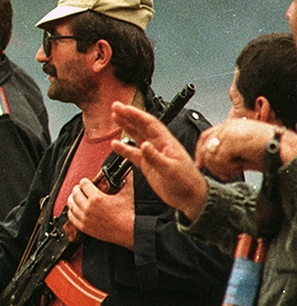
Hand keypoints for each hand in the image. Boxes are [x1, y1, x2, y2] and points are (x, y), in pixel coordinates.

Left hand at [65, 177, 134, 248]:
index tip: (86, 182)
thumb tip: (127, 170)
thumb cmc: (128, 214)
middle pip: (75, 193)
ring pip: (71, 204)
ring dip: (72, 199)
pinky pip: (71, 217)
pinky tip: (75, 209)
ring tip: (76, 197)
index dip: (85, 181)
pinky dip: (71, 212)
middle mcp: (88, 208)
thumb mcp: (128, 193)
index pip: (83, 184)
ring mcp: (85, 218)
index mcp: (97, 198)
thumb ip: (127, 179)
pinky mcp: (84, 227)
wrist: (129, 232)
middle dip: (77, 189)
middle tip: (80, 189)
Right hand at [110, 101, 207, 219]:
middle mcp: (159, 146)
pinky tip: (115, 145)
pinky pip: (134, 154)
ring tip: (115, 119)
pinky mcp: (149, 165)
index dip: (135, 114)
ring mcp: (153, 155)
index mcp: (166, 143)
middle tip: (115, 107)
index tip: (123, 108)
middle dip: (129, 116)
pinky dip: (124, 149)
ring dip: (126, 127)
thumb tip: (143, 145)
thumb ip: (155, 157)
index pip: (149, 124)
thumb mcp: (170, 170)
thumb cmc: (186, 183)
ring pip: (137, 136)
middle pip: (142, 126)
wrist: (190, 198)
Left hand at [196, 119, 294, 178]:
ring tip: (234, 170)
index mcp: (233, 126)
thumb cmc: (272, 151)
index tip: (200, 164)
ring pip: (209, 153)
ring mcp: (229, 132)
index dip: (201, 151)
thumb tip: (212, 161)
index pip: (207, 136)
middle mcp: (229, 126)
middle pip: (205, 143)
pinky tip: (237, 169)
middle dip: (210, 161)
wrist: (287, 150)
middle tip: (222, 172)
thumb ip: (228, 153)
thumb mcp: (245, 152)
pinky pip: (216, 159)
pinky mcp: (231, 141)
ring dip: (220, 167)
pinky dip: (225, 168)